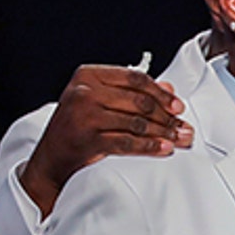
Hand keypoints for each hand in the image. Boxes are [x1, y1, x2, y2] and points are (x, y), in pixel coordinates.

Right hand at [20, 63, 191, 216]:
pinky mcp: (87, 139)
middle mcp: (84, 92)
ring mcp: (84, 115)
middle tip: (183, 127)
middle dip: (167, 116)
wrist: (51, 159)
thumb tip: (170, 89)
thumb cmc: (78, 127)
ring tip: (179, 139)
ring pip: (137, 123)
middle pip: (139, 101)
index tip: (178, 106)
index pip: (135, 79)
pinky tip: (165, 148)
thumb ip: (131, 93)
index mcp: (88, 75)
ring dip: (163, 132)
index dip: (161, 93)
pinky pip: (128, 142)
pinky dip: (150, 146)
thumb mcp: (99, 101)